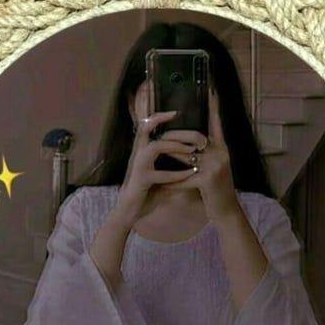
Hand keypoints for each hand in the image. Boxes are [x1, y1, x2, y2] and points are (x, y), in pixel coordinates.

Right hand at [114, 101, 197, 227]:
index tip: (177, 112)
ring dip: (176, 146)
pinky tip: (191, 174)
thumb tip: (193, 161)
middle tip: (197, 135)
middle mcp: (138, 154)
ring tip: (193, 150)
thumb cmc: (145, 192)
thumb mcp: (160, 176)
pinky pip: (161, 174)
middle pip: (149, 129)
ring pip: (156, 147)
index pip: (146, 125)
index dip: (159, 116)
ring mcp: (139, 166)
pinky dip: (178, 174)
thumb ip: (171, 166)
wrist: (128, 212)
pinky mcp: (142, 179)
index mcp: (141, 150)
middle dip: (174, 128)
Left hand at [159, 85, 239, 220]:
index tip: (210, 88)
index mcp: (222, 148)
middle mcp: (221, 153)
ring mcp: (215, 166)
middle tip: (160, 135)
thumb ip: (205, 153)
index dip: (214, 106)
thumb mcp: (215, 167)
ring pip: (185, 154)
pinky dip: (171, 182)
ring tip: (154, 152)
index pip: (216, 123)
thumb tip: (187, 141)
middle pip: (194, 137)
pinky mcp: (207, 180)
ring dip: (169, 155)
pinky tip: (161, 184)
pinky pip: (183, 177)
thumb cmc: (217, 189)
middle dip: (175, 137)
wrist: (228, 211)